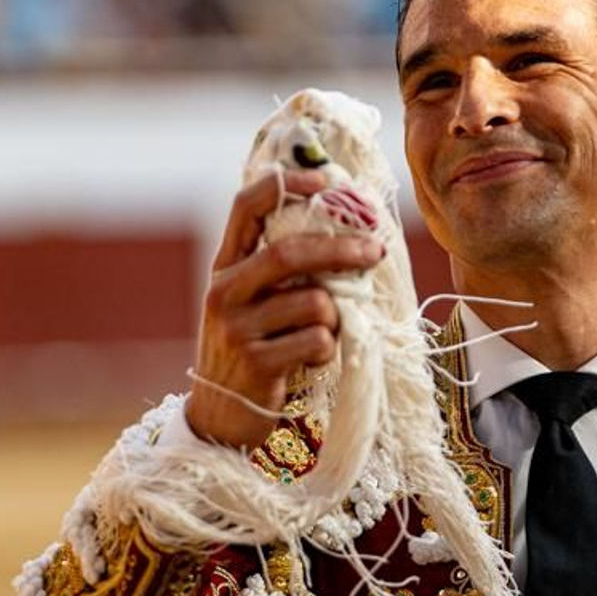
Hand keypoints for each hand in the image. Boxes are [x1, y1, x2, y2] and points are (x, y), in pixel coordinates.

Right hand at [184, 169, 385, 448]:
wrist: (220, 418)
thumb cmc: (250, 350)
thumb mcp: (252, 302)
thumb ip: (280, 268)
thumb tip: (345, 228)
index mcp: (226, 266)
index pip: (247, 205)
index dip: (287, 183)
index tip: (326, 178)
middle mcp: (225, 291)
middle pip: (289, 252)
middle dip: (342, 249)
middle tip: (376, 251)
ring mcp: (237, 328)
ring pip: (314, 302)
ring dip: (335, 318)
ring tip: (324, 332)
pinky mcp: (256, 363)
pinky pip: (317, 340)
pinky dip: (328, 348)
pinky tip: (311, 358)